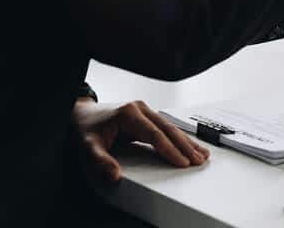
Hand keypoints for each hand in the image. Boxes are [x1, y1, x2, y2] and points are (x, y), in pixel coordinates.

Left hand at [72, 99, 208, 182]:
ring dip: (186, 141)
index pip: (155, 134)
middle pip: (168, 129)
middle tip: (198, 160)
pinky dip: (179, 137)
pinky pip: (166, 127)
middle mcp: (140, 109)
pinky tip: (189, 145)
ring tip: (201, 154)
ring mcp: (145, 110)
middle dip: (185, 146)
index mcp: (129, 113)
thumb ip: (101, 161)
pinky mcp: (146, 115)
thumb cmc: (86, 127)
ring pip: (170, 127)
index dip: (169, 149)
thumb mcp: (89, 145)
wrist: (82, 113)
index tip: (181, 161)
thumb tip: (114, 175)